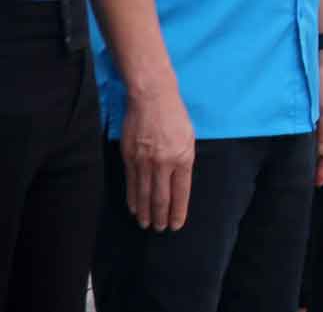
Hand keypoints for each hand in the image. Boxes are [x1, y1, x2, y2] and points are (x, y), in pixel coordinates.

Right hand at [121, 84, 195, 230]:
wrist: (152, 98)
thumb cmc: (175, 116)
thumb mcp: (189, 139)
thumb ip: (184, 161)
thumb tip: (179, 181)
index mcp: (183, 158)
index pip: (180, 193)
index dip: (178, 211)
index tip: (176, 225)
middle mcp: (163, 163)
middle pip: (161, 198)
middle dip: (161, 216)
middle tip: (160, 229)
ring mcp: (144, 161)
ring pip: (144, 194)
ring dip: (145, 212)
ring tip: (146, 225)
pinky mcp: (129, 157)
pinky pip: (131, 183)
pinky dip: (133, 198)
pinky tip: (134, 208)